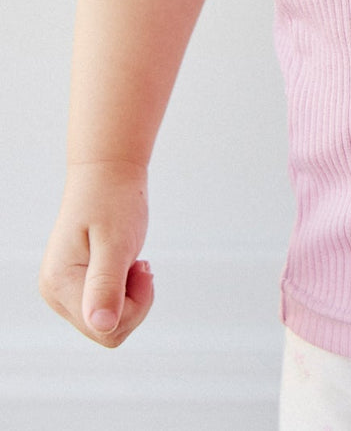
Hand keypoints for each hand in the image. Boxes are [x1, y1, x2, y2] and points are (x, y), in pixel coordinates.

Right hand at [39, 160, 154, 346]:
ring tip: (131, 260)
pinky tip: (126, 264)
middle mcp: (55, 292)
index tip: (143, 267)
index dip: (134, 305)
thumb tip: (102, 325)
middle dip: (133, 301)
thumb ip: (107, 285)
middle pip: (105, 330)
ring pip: (107, 321)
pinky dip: (124, 289)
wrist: (107, 171)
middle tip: (139, 263)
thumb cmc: (113, 199)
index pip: (104, 329)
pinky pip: (106, 306)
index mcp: (60, 284)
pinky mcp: (76, 284)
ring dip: (129, 294)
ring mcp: (64, 289)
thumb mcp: (116, 242)